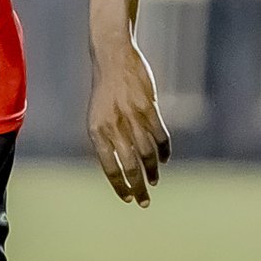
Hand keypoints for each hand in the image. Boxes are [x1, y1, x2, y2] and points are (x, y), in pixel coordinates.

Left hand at [86, 40, 169, 205]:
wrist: (113, 58)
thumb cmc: (105, 91)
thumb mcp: (98, 116)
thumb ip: (107, 140)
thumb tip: (118, 167)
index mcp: (97, 131)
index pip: (109, 167)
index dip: (120, 186)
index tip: (128, 199)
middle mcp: (114, 127)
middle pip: (129, 165)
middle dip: (138, 187)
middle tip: (144, 202)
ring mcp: (132, 117)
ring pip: (147, 153)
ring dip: (152, 171)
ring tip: (154, 182)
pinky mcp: (149, 108)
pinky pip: (160, 136)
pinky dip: (163, 151)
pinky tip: (164, 160)